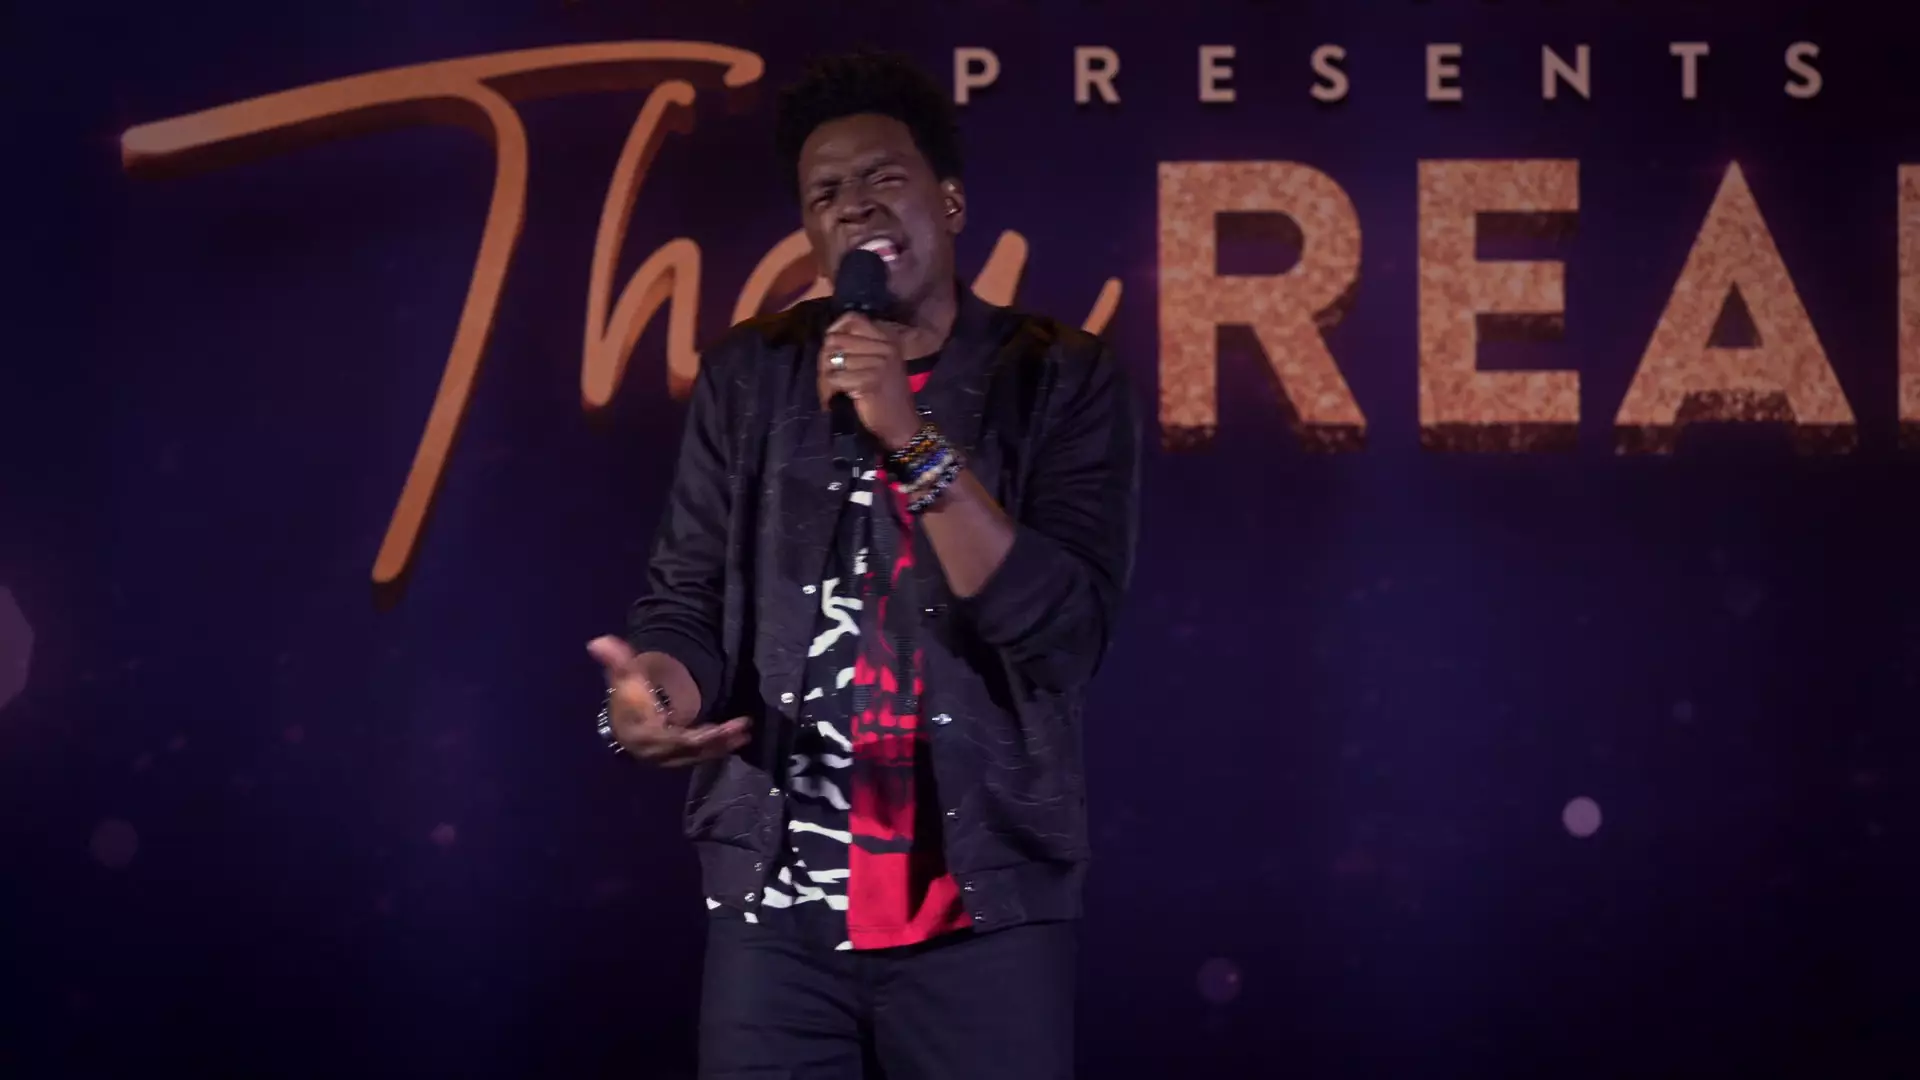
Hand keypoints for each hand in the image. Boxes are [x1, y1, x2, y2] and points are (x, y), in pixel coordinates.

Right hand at [587, 636, 750, 766]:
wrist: (625, 726)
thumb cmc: (628, 700)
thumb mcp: (623, 678)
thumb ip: (617, 661)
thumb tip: (598, 642)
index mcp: (644, 736)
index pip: (672, 739)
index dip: (696, 737)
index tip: (718, 728)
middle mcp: (657, 753)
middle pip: (691, 749)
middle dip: (717, 740)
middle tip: (742, 727)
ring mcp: (670, 758)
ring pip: (699, 755)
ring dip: (723, 745)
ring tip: (746, 733)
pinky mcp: (681, 759)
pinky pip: (701, 755)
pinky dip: (719, 748)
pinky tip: (738, 739)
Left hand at [819, 313, 920, 449]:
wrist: (901, 425)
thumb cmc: (885, 395)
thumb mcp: (878, 363)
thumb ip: (858, 347)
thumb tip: (828, 338)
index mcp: (887, 339)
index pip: (853, 318)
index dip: (836, 329)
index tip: (831, 347)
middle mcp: (885, 347)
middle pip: (836, 340)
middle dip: (826, 360)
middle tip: (828, 377)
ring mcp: (880, 363)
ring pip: (833, 361)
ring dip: (826, 378)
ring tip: (832, 390)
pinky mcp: (870, 381)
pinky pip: (835, 379)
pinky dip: (830, 390)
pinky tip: (837, 397)